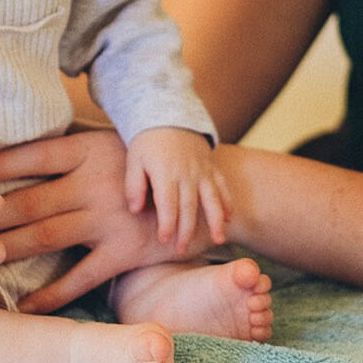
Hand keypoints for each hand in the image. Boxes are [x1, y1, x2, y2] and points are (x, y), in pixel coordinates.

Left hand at [0, 129, 198, 312]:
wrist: (201, 197)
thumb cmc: (144, 167)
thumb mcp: (110, 144)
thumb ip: (71, 148)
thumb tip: (17, 149)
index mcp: (89, 150)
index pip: (32, 155)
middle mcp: (96, 183)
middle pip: (30, 200)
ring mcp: (109, 219)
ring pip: (46, 236)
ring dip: (10, 250)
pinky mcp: (124, 252)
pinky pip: (80, 278)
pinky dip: (51, 295)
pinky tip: (26, 306)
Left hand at [125, 126, 228, 255]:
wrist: (169, 113)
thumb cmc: (147, 140)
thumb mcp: (134, 159)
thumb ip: (133, 185)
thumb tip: (135, 210)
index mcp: (165, 173)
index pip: (168, 204)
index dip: (167, 223)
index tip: (164, 240)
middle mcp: (187, 173)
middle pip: (189, 206)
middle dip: (187, 230)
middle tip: (182, 250)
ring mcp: (202, 170)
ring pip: (212, 198)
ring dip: (215, 220)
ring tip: (219, 240)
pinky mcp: (211, 167)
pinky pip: (221, 185)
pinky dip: (227, 202)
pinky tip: (229, 218)